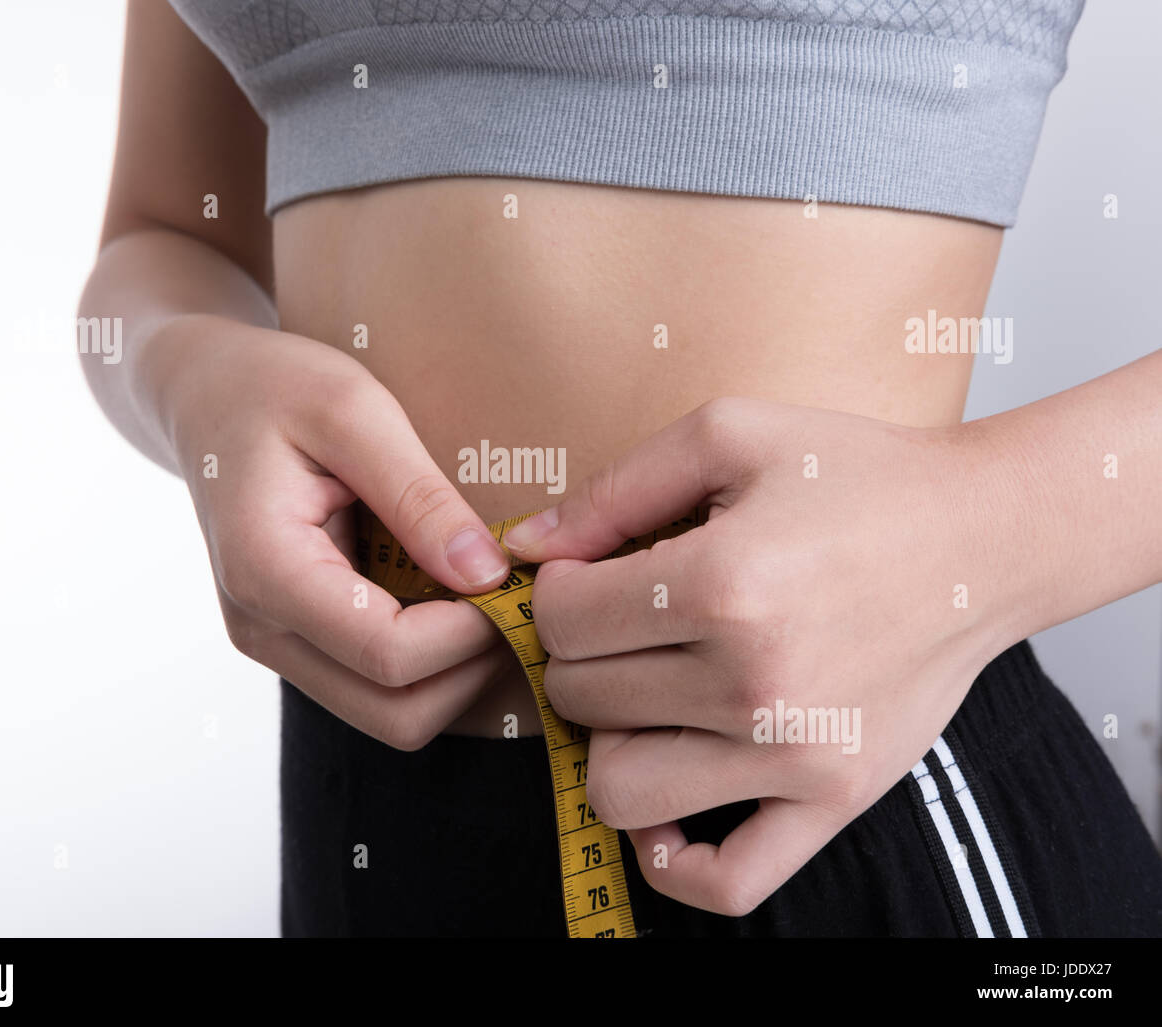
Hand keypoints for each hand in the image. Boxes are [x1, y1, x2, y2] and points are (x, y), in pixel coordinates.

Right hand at [152, 315, 511, 748]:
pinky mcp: (298, 642)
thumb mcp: (355, 411)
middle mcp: (263, 628)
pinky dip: (433, 662)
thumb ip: (419, 496)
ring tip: (491, 596)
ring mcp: (277, 644)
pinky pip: (380, 687)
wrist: (206, 394)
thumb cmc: (276, 386)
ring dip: (457, 672)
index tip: (516, 576)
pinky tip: (455, 598)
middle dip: (473, 667)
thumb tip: (488, 575)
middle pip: (397, 714)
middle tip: (516, 596)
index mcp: (267, 571)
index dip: (471, 632)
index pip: (390, 656)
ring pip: (392, 715)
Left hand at [503, 396, 1015, 914]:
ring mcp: (796, 755)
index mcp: (723, 583)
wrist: (982, 538)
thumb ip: (612, 489)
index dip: (557, 591)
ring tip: (645, 695)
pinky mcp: (833, 799)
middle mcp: (754, 681)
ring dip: (608, 741)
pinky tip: (667, 806)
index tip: (590, 575)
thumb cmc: (856, 475)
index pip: (563, 620)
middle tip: (620, 623)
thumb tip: (522, 546)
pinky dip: (673, 860)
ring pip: (619, 789)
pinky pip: (726, 882)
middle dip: (579, 654)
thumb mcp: (728, 436)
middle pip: (580, 698)